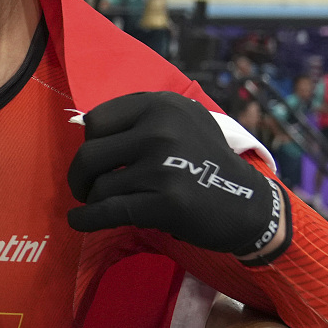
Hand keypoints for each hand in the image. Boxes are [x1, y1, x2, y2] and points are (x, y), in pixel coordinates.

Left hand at [68, 92, 288, 261]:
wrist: (248, 204)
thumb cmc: (205, 163)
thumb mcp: (182, 122)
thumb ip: (141, 119)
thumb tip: (84, 125)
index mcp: (162, 105)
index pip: (97, 121)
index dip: (90, 143)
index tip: (96, 159)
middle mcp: (162, 130)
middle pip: (89, 154)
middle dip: (80, 176)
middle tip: (85, 188)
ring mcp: (164, 166)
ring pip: (98, 187)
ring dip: (91, 201)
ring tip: (98, 205)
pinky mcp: (166, 203)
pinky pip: (107, 212)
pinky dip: (85, 220)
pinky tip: (79, 222)